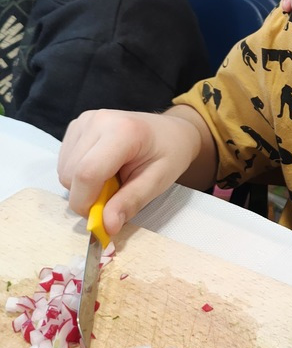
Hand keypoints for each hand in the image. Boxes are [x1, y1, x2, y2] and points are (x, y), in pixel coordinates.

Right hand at [57, 106, 207, 234]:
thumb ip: (130, 203)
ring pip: (64, 170)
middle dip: (87, 197)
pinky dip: (79, 174)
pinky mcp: (77, 125)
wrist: (170, 130)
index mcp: (122, 131)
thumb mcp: (157, 182)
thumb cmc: (169, 154)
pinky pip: (65, 162)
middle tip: (115, 195)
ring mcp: (85, 121)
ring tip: (112, 178)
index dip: (87, 203)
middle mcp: (98, 121)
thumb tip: (106, 227)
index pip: (87, 173)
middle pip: (70, 174)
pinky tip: (102, 168)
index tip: (102, 219)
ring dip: (83, 186)